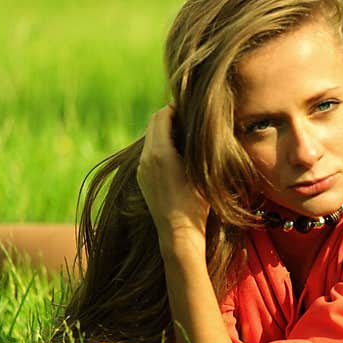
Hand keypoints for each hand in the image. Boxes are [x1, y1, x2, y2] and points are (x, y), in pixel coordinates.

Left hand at [136, 105, 209, 247]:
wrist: (178, 233)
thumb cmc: (197, 203)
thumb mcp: (201, 170)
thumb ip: (196, 144)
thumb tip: (199, 125)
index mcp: (160, 152)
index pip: (162, 115)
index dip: (176, 109)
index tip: (191, 110)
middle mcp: (146, 157)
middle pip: (153, 123)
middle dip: (169, 117)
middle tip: (188, 119)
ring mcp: (142, 168)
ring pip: (150, 137)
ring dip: (164, 132)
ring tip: (184, 136)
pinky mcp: (142, 178)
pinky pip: (149, 152)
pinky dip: (160, 146)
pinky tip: (176, 155)